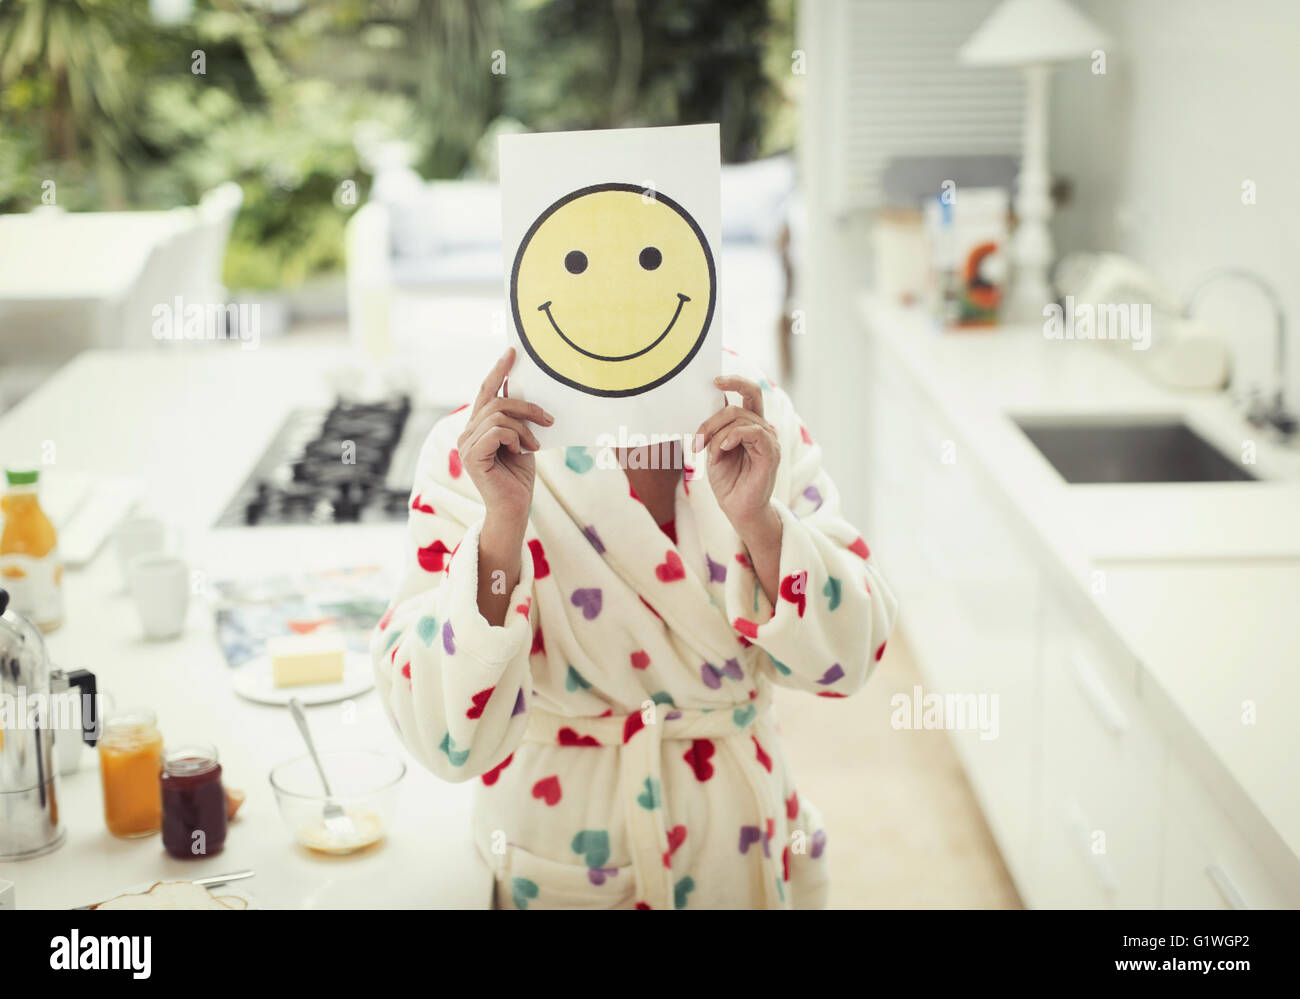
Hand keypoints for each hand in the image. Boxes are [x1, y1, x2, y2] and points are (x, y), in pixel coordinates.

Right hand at [459, 349, 551, 625]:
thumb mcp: (522, 440)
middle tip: (548, 420)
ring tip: (534, 446)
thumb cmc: (519, 477)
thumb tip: (523, 393)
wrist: (515, 508)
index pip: (487, 392)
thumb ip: (517, 420)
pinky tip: (522, 452)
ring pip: (498, 415)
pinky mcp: (471, 456)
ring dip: (524, 428)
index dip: (498, 370)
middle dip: (525, 406)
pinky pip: (497, 431)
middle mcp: (467, 432)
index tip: (513, 352)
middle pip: (495, 401)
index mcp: (478, 426)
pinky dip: (515, 438)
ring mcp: (466, 444)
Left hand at [697, 375, 779, 536]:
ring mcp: (769, 439)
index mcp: (750, 425)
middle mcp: (762, 428)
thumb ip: (716, 427)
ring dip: (716, 435)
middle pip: (740, 405)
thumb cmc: (727, 480)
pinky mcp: (771, 452)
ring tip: (709, 455)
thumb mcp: (715, 448)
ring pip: (740, 418)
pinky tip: (721, 450)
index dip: (735, 382)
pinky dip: (731, 438)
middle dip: (711, 420)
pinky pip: (752, 431)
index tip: (714, 380)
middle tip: (697, 440)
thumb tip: (709, 402)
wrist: (737, 509)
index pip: (749, 393)